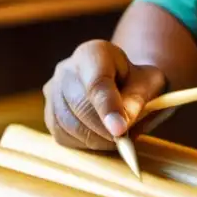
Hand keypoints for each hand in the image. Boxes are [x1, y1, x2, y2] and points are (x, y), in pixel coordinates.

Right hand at [42, 39, 165, 149]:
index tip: (120, 130)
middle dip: (104, 128)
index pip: (97, 83)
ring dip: (96, 139)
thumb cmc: (137, 81)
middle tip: (124, 140)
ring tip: (117, 138)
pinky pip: (63, 135)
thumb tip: (121, 125)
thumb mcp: (147, 83)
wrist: (121, 82)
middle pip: (80, 105)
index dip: (108, 108)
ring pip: (68, 124)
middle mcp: (66, 69)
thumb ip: (136, 100)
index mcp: (93, 53)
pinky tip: (102, 138)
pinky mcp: (49, 114)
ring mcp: (53, 91)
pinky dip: (84, 143)